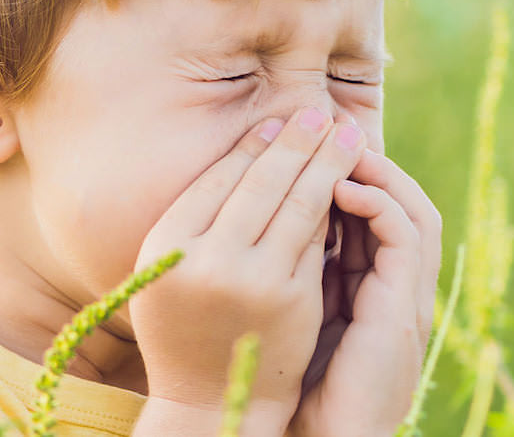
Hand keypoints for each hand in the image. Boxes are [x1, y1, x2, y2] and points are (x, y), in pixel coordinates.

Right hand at [130, 107, 368, 435]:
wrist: (208, 402)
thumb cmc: (184, 328)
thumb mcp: (166, 271)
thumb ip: (195, 220)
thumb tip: (251, 149)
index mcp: (166, 245)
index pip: (218, 179)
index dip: (253, 146)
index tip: (278, 121)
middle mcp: (207, 258)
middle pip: (262, 182)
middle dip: (297, 141)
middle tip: (320, 112)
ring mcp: (253, 280)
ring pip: (298, 204)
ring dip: (326, 162)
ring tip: (345, 134)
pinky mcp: (292, 299)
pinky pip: (317, 240)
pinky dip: (334, 207)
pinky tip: (347, 183)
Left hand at [291, 148, 442, 435]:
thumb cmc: (296, 388)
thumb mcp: (293, 316)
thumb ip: (289, 274)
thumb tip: (252, 226)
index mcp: (373, 290)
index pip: (371, 214)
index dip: (344, 175)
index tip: (305, 144)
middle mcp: (396, 290)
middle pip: (399, 203)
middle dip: (365, 160)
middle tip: (326, 124)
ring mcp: (406, 299)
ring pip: (412, 210)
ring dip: (379, 171)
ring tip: (337, 143)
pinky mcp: (404, 311)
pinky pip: (406, 237)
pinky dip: (379, 203)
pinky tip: (340, 188)